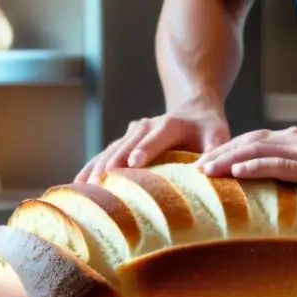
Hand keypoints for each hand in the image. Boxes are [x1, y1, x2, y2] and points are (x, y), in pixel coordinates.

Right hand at [75, 105, 229, 183]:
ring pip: (112, 149)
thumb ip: (214, 151)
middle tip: (101, 181)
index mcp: (172, 124)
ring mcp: (132, 132)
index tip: (133, 162)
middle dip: (114, 161)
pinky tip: (77, 185)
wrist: (194, 108)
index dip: (145, 149)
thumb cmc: (209, 128)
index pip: (157, 136)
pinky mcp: (124, 141)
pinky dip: (91, 168)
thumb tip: (205, 172)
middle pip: (128, 143)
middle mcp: (147, 125)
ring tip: (84, 188)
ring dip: (97, 166)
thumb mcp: (219, 136)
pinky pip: (105, 154)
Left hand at [195, 126, 296, 207]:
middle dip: (218, 154)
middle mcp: (292, 140)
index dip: (225, 151)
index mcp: (291, 140)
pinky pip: (278, 164)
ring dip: (228, 159)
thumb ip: (291, 172)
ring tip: (206, 170)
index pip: (250, 141)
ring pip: (256, 150)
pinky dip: (255, 166)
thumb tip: (268, 191)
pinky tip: (237, 172)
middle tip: (193, 169)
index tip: (203, 164)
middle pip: (246, 142)